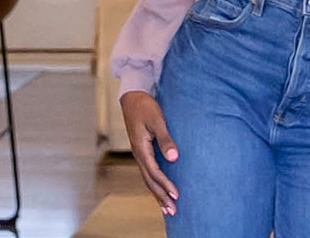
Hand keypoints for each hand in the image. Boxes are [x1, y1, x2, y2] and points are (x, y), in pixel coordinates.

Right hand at [120, 90, 179, 214]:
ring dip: (157, 194)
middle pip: (150, 181)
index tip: (177, 195)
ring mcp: (139, 154)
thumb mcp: (157, 120)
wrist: (133, 98)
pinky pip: (147, 173)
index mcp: (141, 149)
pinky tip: (160, 190)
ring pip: (148, 179)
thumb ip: (166, 139)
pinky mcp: (142, 151)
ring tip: (167, 209)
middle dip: (161, 197)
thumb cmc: (146, 107)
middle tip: (173, 211)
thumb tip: (174, 158)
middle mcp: (138, 155)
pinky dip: (154, 184)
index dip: (166, 185)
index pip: (155, 173)